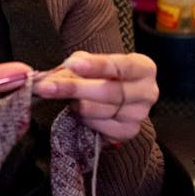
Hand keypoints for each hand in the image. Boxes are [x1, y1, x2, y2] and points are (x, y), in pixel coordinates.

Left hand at [35, 51, 157, 141]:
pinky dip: (84, 119)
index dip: (95, 66)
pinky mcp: (128, 132)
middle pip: (110, 92)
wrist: (118, 95)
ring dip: (76, 104)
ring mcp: (139, 115)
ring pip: (101, 111)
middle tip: (47, 87)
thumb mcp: (95, 63)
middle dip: (75, 89)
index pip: (120, 66)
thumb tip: (58, 72)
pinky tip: (78, 111)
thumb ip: (80, 64)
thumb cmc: (105, 75)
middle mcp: (147, 93)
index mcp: (144, 68)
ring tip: (63, 97)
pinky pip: (100, 127)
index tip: (71, 64)